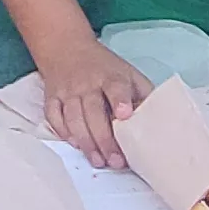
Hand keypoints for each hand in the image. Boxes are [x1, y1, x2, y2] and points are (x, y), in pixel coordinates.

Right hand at [34, 36, 152, 167]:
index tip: (125, 115)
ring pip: (73, 118)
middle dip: (104, 138)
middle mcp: (87, 83)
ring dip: (85, 142)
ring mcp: (67, 91)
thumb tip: (156, 123)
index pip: (115, 87)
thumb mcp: (129, 74)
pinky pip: (54, 117)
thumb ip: (142, 96)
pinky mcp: (52, 97)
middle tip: (115, 161)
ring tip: (98, 161)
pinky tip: (76, 145)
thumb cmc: (105, 68)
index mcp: (110, 76)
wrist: (67, 48)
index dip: (120, 100)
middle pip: (93, 111)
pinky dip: (63, 132)